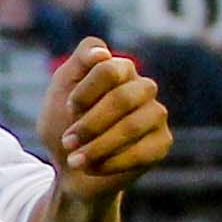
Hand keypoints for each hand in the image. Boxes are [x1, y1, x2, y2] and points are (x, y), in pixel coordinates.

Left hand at [39, 38, 170, 199]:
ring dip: (97, 146)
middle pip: (123, 98)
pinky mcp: (161, 142)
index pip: (109, 68)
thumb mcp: (59, 92)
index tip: (69, 108)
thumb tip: (101, 54)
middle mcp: (142, 88)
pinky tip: (92, 167)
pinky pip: (143, 151)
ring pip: (133, 125)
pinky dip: (110, 163)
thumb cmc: (64, 125)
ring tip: (74, 160)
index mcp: (119, 70)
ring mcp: (155, 115)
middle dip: (89, 124)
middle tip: (67, 141)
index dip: (84, 92)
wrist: (70, 167)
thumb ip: (77, 65)